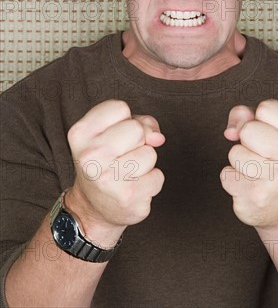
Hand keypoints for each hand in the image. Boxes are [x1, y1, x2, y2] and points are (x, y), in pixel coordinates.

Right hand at [66, 100, 164, 245]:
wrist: (92, 207)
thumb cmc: (107, 161)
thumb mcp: (112, 133)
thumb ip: (138, 122)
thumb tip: (158, 137)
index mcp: (80, 133)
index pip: (120, 107)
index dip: (124, 120)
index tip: (113, 135)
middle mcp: (90, 155)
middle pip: (137, 129)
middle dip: (137, 140)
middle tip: (121, 156)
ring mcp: (108, 178)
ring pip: (150, 153)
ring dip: (145, 162)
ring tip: (127, 172)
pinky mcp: (127, 196)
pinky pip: (158, 176)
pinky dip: (151, 181)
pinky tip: (134, 188)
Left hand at [220, 99, 277, 229]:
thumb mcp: (272, 129)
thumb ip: (247, 115)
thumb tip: (230, 132)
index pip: (266, 108)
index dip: (261, 119)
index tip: (272, 134)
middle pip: (248, 130)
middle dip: (248, 141)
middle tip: (264, 156)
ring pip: (235, 152)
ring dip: (239, 161)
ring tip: (258, 171)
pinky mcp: (257, 197)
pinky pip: (226, 175)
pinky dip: (233, 180)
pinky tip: (251, 187)